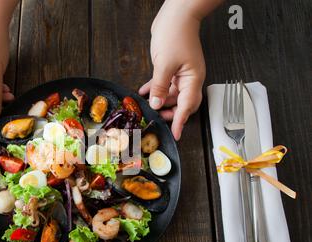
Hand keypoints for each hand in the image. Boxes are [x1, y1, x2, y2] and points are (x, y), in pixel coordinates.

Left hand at [139, 2, 205, 140]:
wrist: (177, 14)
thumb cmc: (175, 34)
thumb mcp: (164, 64)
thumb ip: (159, 86)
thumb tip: (156, 104)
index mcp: (193, 79)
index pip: (188, 106)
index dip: (180, 122)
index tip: (175, 134)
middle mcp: (189, 78)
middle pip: (182, 103)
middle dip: (169, 112)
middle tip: (156, 118)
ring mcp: (181, 73)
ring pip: (172, 94)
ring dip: (159, 100)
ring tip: (146, 106)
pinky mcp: (172, 67)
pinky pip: (165, 83)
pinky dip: (155, 89)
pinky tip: (143, 92)